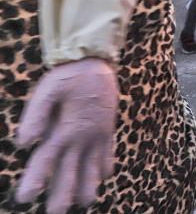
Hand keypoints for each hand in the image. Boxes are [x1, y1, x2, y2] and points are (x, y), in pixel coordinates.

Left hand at [15, 58, 117, 212]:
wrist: (96, 62)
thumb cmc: (69, 75)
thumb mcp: (47, 90)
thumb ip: (36, 116)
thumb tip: (23, 143)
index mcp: (65, 129)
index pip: (46, 161)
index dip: (34, 181)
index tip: (24, 199)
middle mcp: (83, 137)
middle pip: (71, 171)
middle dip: (63, 194)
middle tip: (56, 213)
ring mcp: (98, 134)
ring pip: (93, 166)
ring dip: (88, 186)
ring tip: (85, 203)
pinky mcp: (107, 128)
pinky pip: (109, 151)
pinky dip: (106, 166)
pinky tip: (104, 177)